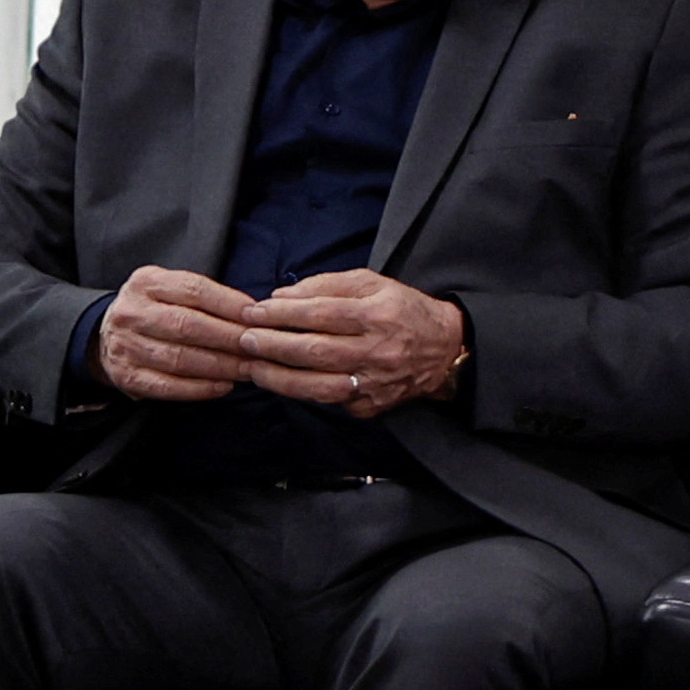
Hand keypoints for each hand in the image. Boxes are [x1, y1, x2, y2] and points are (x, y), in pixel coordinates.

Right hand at [93, 266, 257, 402]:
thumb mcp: (171, 289)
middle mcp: (131, 312)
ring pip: (179, 358)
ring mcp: (125, 346)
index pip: (194, 290)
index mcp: (146, 283)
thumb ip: (205, 297)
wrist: (106, 334)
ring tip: (250, 369)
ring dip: (221, 366)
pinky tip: (223, 386)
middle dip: (230, 339)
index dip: (230, 304)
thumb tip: (254, 314)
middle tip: (261, 348)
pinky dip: (199, 388)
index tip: (258, 317)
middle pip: (188, 326)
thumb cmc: (154, 310)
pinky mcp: (126, 376)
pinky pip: (167, 386)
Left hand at [237, 270, 469, 418]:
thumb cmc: (400, 309)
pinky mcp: (372, 406)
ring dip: (279, 378)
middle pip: (314, 352)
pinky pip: (330, 402)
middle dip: (272, 346)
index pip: (320, 314)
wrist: (444, 347)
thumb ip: (324, 286)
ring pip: (318, 386)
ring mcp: (375, 383)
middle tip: (244, 340)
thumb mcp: (370, 283)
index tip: (253, 312)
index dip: (281, 314)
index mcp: (377, 315)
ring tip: (253, 367)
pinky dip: (303, 393)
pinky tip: (282, 383)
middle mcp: (377, 351)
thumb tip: (280, 297)